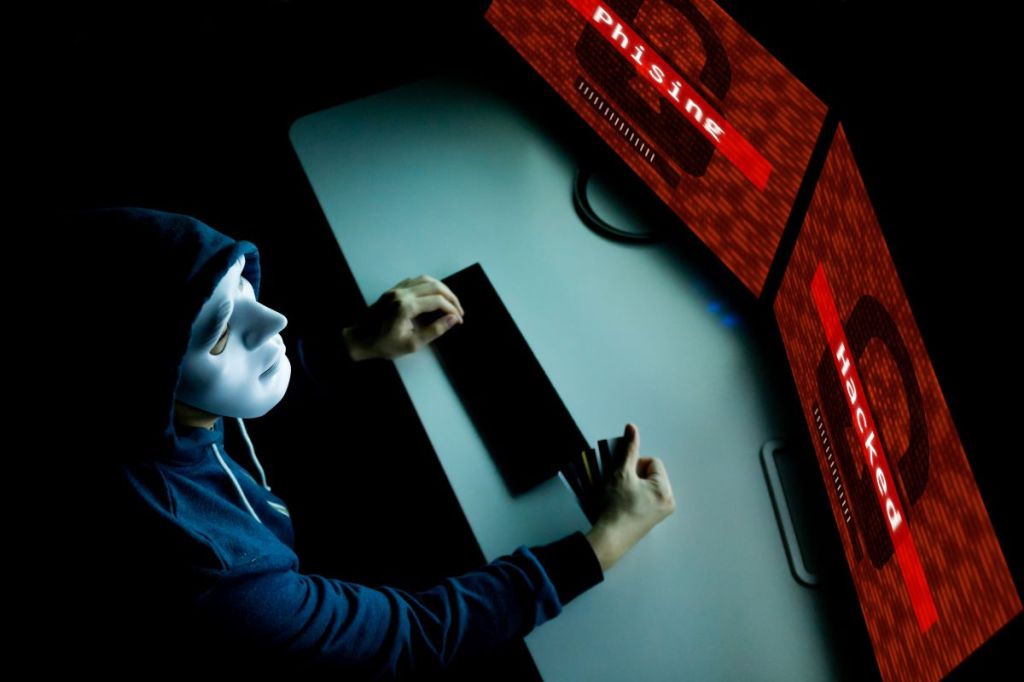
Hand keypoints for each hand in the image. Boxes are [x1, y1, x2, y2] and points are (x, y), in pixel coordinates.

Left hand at [344, 275, 464, 360]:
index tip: (459, 320)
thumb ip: (435, 330)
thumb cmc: (384, 345)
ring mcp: (396, 289)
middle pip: (435, 286)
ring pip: (426, 279)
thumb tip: (453, 319)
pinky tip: (433, 295)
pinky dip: (428, 285)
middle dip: (451, 297)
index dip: (452, 309)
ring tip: (449, 301)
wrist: (359, 340)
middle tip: (458, 310)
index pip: (438, 301)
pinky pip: (415, 280)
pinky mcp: (393, 289)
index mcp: (406, 306)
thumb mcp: (412, 344)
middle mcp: (402, 293)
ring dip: (441, 288)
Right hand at [585, 423, 675, 571]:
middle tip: (623, 489)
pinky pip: (647, 498)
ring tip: (623, 497)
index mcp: (665, 489)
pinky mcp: (654, 520)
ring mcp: (663, 512)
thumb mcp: (621, 473)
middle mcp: (669, 501)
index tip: (625, 479)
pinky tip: (625, 506)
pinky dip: (636, 497)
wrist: (610, 538)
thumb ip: (629, 449)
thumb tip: (632, 427)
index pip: (652, 462)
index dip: (635, 466)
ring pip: (648, 486)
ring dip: (634, 486)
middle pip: (652, 473)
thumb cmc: (616, 506)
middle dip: (636, 476)